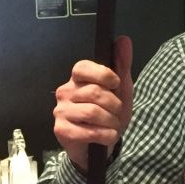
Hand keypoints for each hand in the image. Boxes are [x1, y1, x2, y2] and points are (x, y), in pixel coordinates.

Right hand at [53, 36, 133, 171]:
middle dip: (114, 105)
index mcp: (78, 79)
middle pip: (94, 92)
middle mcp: (65, 92)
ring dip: (111, 122)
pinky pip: (87, 131)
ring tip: (111, 125)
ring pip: (92, 112)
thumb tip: (123, 39)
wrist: (101, 144)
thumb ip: (122, 64)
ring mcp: (60, 111)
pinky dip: (105, 135)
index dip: (103, 75)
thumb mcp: (121, 88)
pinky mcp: (60, 130)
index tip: (115, 84)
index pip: (82, 67)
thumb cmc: (109, 113)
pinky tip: (106, 136)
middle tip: (116, 112)